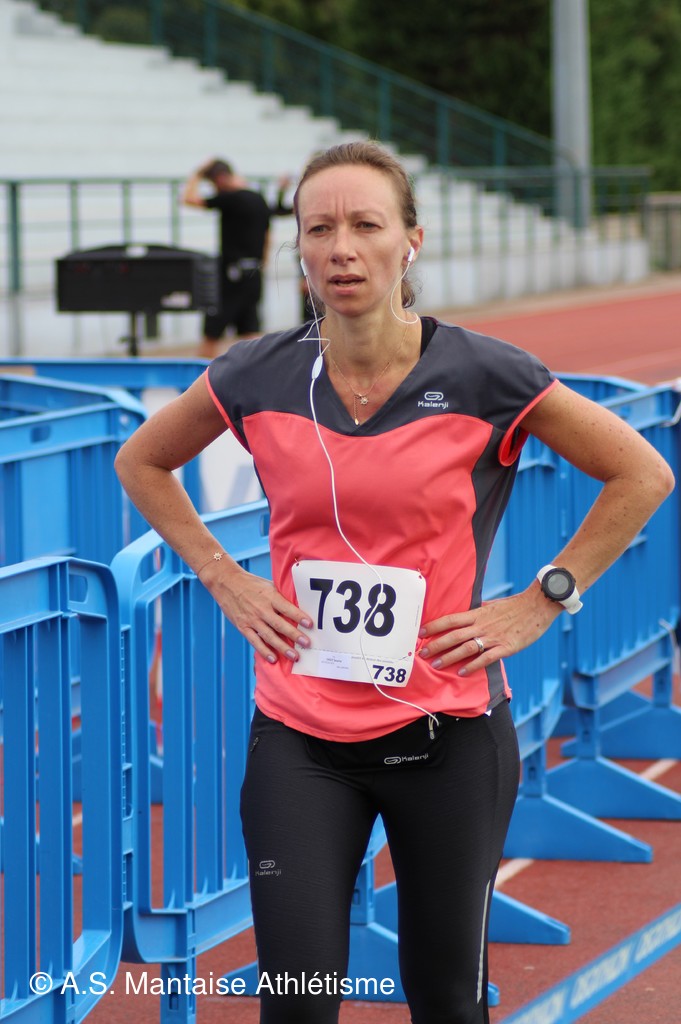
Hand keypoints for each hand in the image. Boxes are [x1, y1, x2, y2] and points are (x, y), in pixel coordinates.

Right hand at [210, 565, 311, 664]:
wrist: (226, 582)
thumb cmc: (251, 583)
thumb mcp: (268, 585)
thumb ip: (281, 597)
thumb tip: (298, 606)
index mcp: (270, 596)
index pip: (287, 608)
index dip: (299, 617)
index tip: (310, 625)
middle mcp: (261, 609)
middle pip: (280, 625)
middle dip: (295, 635)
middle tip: (307, 644)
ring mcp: (251, 619)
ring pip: (269, 636)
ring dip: (282, 647)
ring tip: (295, 656)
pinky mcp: (243, 626)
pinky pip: (255, 641)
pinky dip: (264, 651)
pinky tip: (273, 658)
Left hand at [418, 588, 559, 674]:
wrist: (538, 605)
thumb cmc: (516, 605)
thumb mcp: (493, 605)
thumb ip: (479, 611)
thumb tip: (469, 612)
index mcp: (478, 614)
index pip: (451, 619)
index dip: (434, 626)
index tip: (421, 632)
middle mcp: (482, 625)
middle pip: (454, 635)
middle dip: (436, 645)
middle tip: (422, 653)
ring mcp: (493, 636)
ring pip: (466, 648)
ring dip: (449, 657)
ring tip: (436, 665)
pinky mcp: (506, 647)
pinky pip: (486, 658)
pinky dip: (472, 666)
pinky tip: (462, 672)